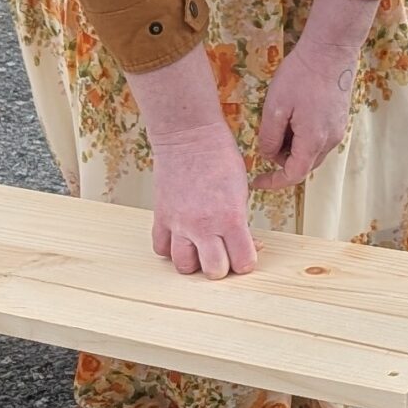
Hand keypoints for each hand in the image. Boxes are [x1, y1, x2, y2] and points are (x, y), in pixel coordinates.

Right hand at [124, 46, 256, 277]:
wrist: (188, 136)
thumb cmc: (220, 157)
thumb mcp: (241, 191)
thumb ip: (241, 222)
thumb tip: (247, 245)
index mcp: (230, 218)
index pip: (242, 262)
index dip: (246, 262)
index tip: (245, 254)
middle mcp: (203, 225)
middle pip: (213, 271)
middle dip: (222, 267)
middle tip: (224, 254)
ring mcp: (179, 223)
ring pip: (184, 266)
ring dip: (195, 261)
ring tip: (201, 249)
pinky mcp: (161, 217)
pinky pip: (161, 248)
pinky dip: (171, 249)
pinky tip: (181, 238)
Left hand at [253, 0, 378, 190]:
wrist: (331, 50)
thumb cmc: (301, 76)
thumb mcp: (275, 106)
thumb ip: (269, 136)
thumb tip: (267, 155)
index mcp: (313, 140)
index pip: (293, 175)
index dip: (273, 182)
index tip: (256, 181)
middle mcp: (331, 140)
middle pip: (304, 165)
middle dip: (282, 160)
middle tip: (266, 140)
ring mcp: (338, 129)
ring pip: (312, 152)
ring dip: (292, 148)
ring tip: (279, 122)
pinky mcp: (340, 118)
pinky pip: (319, 139)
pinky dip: (303, 137)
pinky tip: (294, 115)